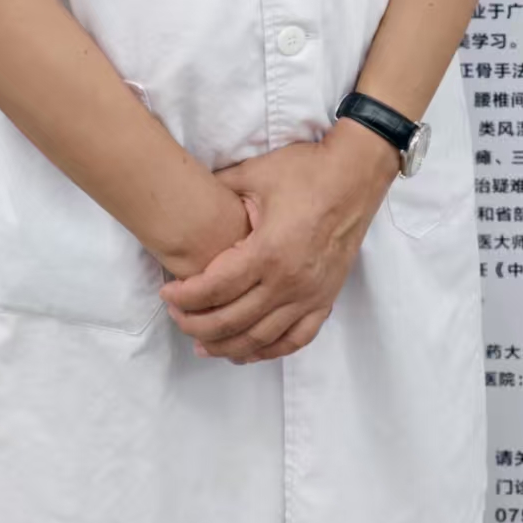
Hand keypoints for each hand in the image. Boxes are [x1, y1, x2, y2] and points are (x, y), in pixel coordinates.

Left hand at [159, 120, 397, 362]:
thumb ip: (219, 188)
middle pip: (231, 321)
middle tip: (176, 315)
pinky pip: (294, 339)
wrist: (355, 175)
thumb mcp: (255, 174)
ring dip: (226, 346)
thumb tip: (189, 194)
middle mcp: (288, 283)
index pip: (214, 289)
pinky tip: (247, 351)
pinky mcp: (325, 299)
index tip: (167, 292)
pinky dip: (267, 351)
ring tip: (202, 343)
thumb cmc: (306, 171)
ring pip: (259, 339)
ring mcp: (309, 296)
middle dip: (195, 324)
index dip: (184, 297)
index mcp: (267, 252)